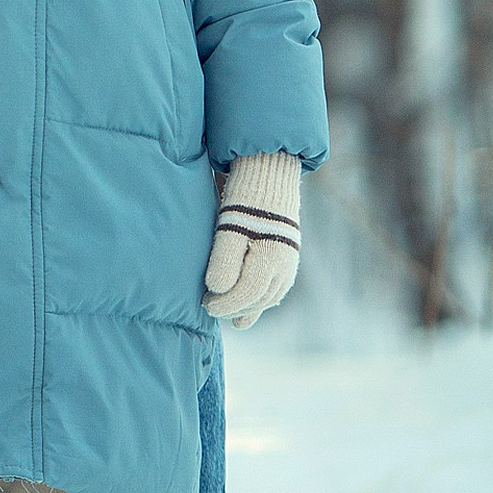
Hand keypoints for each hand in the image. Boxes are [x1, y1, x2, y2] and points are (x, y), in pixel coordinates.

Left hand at [203, 153, 302, 328]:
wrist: (269, 176)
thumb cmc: (244, 200)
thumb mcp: (229, 227)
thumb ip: (224, 260)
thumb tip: (216, 290)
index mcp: (270, 257)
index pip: (246, 292)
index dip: (225, 302)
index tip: (205, 304)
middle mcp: (284, 266)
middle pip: (257, 298)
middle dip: (232, 307)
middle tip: (208, 308)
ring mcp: (288, 265)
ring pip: (266, 297)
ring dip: (246, 309)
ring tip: (227, 316)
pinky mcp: (286, 261)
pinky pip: (273, 291)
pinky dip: (258, 303)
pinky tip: (244, 315)